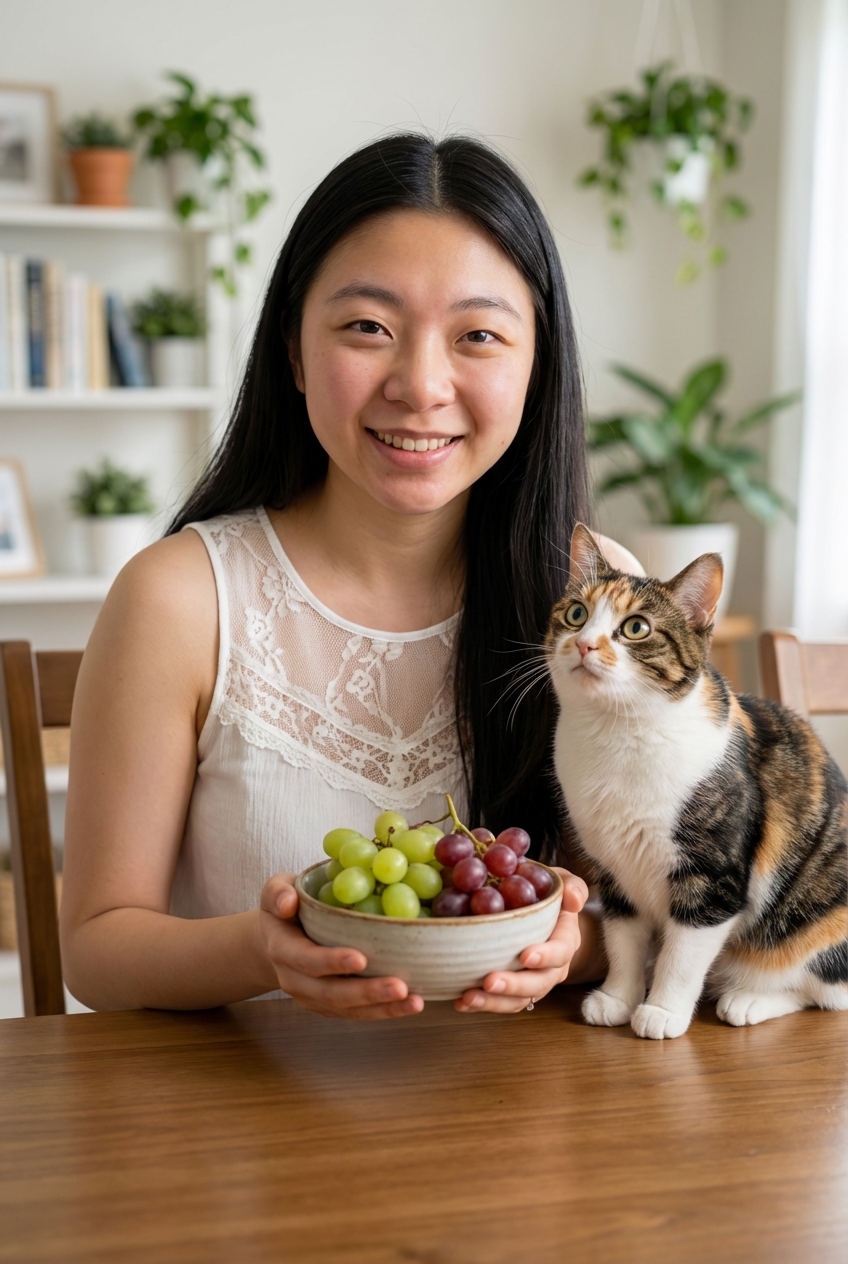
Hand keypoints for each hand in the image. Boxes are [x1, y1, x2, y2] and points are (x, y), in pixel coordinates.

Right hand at [259, 873, 424, 1020]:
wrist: (279, 940)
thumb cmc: (285, 908)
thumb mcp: (275, 890)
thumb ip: (277, 892)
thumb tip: (288, 902)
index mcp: (283, 950)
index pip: (306, 960)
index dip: (332, 962)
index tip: (361, 959)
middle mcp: (296, 980)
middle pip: (331, 993)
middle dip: (367, 992)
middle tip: (400, 987)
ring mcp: (313, 998)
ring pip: (348, 1009)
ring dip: (382, 1008)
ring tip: (414, 1002)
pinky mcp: (330, 1006)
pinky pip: (357, 1013)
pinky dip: (385, 1011)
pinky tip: (412, 1004)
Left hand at [454, 868, 588, 1014]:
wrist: (543, 916)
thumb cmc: (548, 895)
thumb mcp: (562, 883)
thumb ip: (571, 887)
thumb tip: (573, 900)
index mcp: (565, 939)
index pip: (561, 951)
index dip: (545, 956)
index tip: (525, 956)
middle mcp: (553, 967)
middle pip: (538, 983)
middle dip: (514, 985)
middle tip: (489, 981)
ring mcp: (534, 982)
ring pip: (519, 1000)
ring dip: (494, 1002)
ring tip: (469, 998)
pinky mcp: (515, 991)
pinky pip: (502, 1003)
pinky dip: (482, 1004)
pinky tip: (460, 1002)